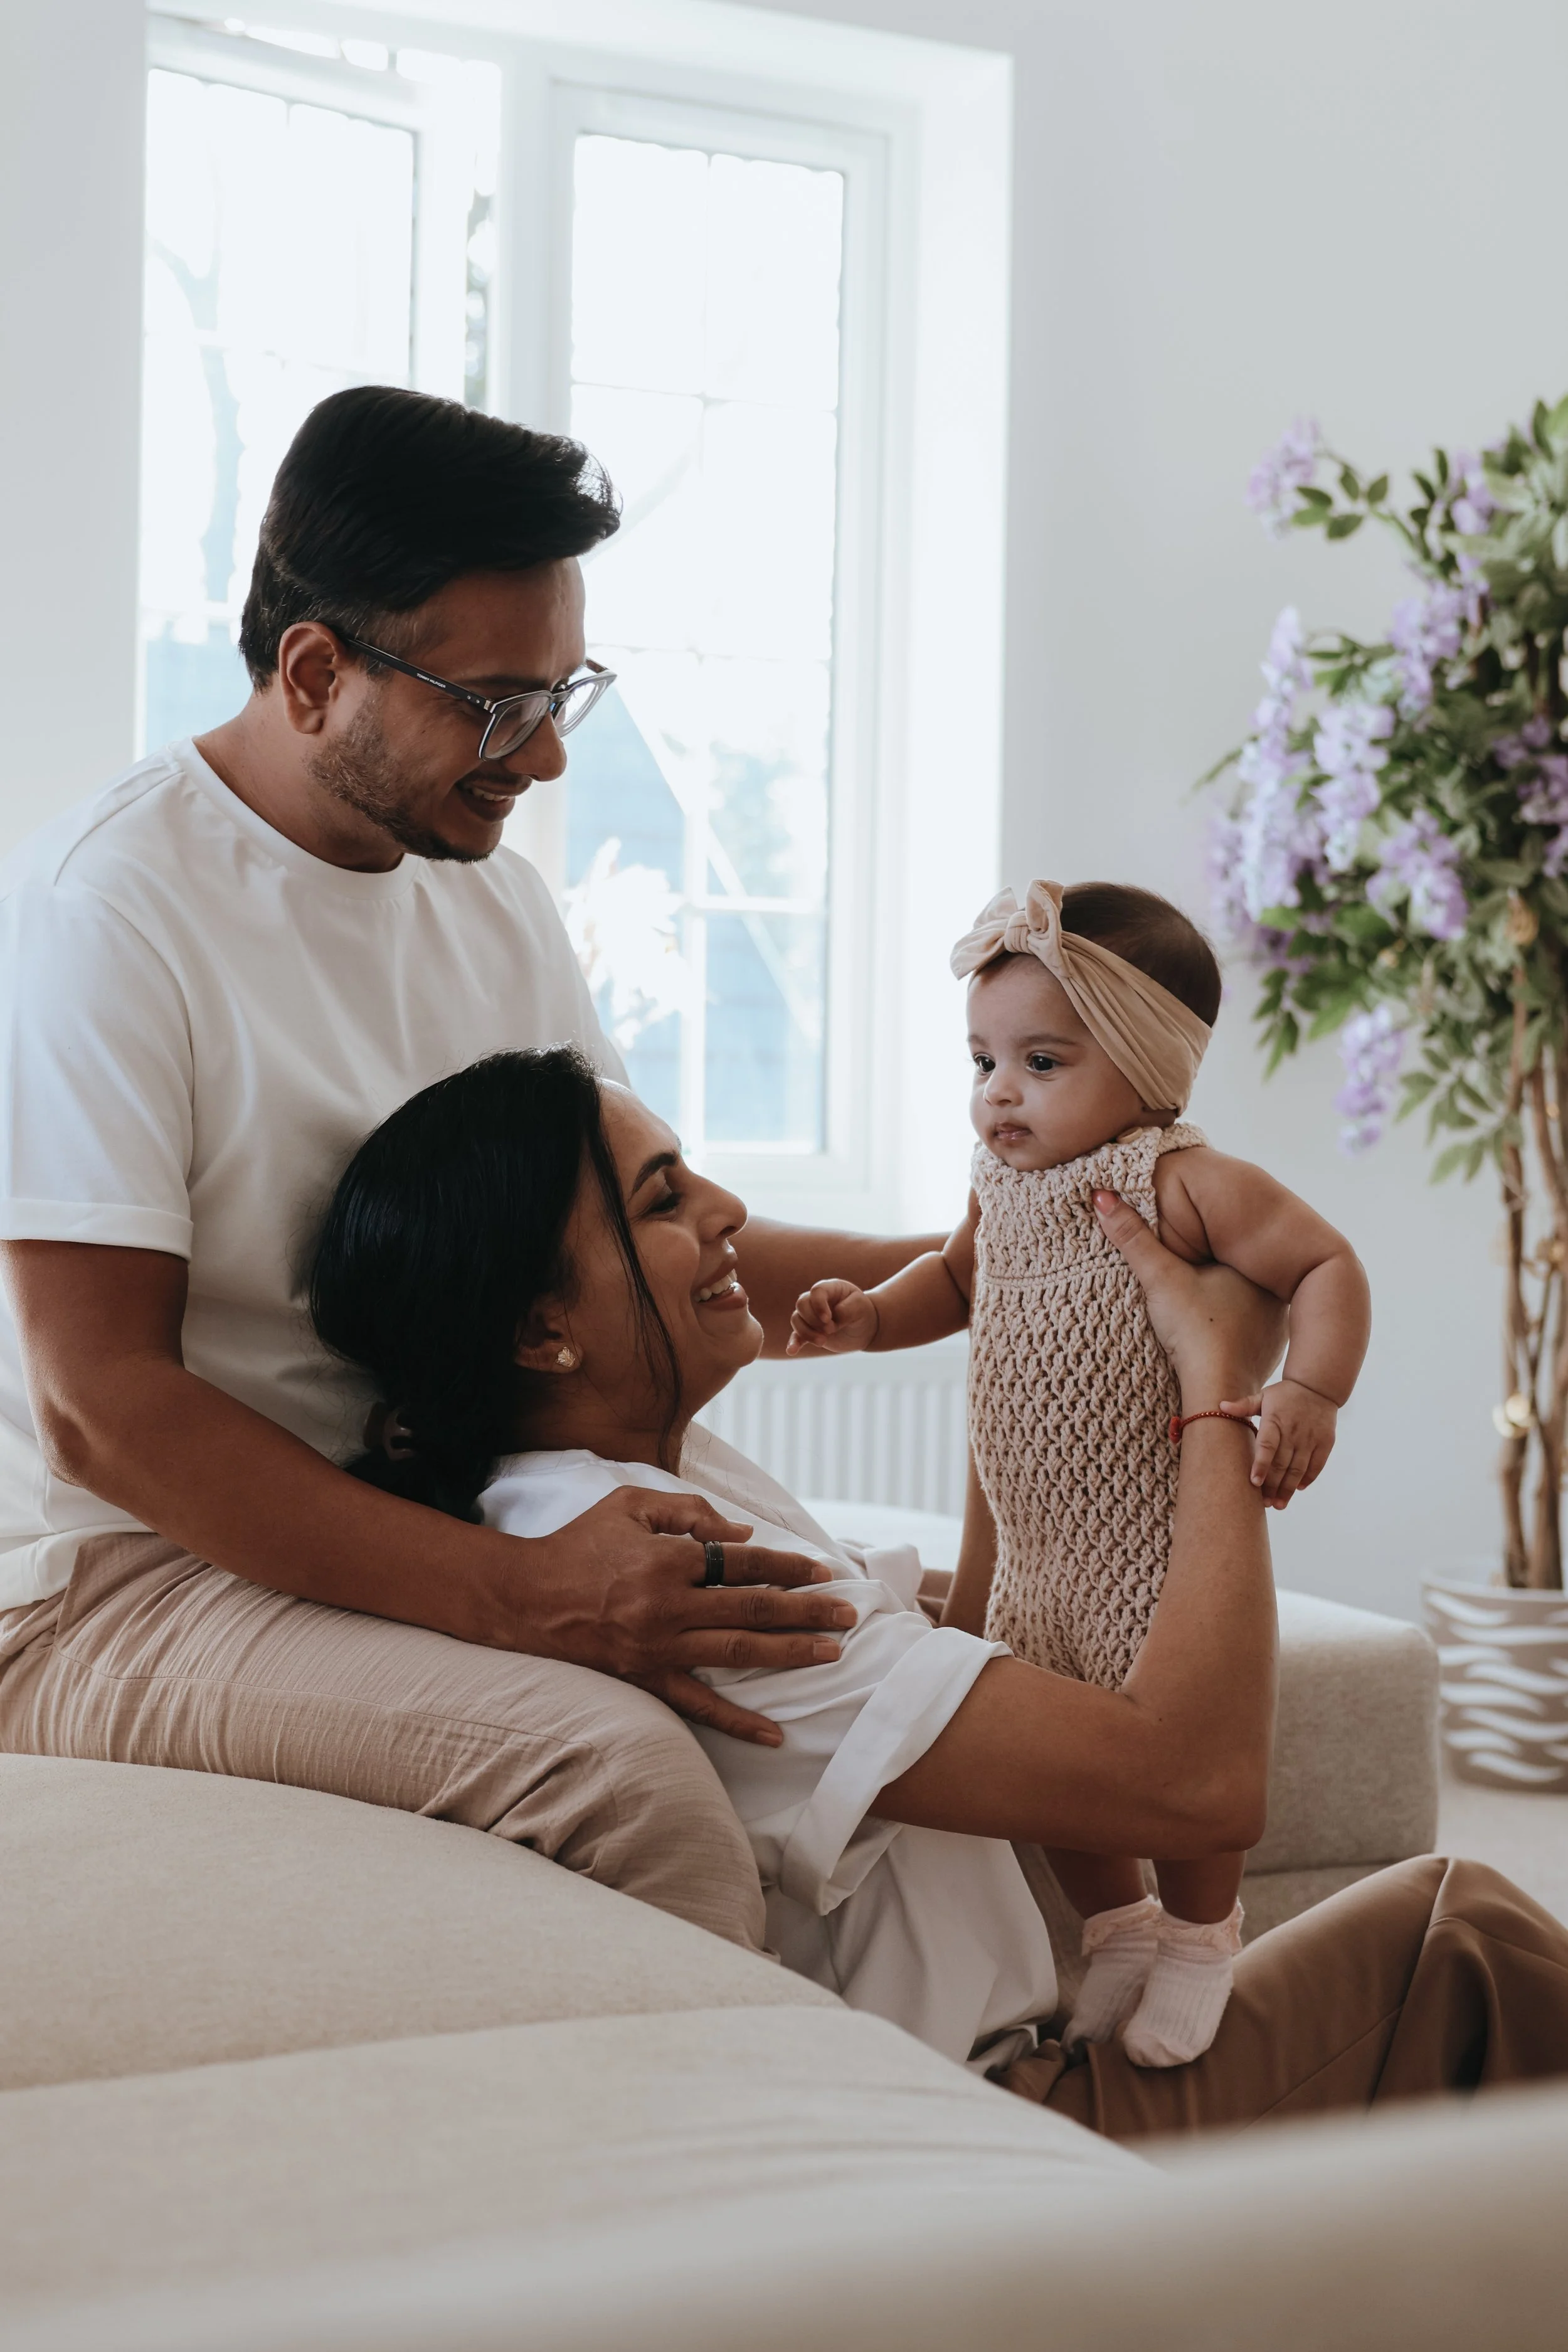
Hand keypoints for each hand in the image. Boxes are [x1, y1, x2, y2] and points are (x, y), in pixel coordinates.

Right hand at [513, 1485, 857, 1744]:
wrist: (522, 1598)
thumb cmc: (578, 1544)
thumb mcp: (629, 1506)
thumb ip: (688, 1513)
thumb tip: (744, 1534)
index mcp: (666, 1560)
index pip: (742, 1562)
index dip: (786, 1566)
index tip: (821, 1571)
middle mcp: (667, 1606)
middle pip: (752, 1608)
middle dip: (807, 1610)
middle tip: (850, 1613)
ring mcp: (657, 1649)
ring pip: (738, 1651)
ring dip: (790, 1652)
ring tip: (833, 1652)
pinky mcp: (645, 1681)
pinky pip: (698, 1705)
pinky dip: (738, 1722)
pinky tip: (774, 1735)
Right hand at [785, 1278, 878, 1357]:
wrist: (864, 1327)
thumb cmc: (862, 1312)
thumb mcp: (860, 1307)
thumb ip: (846, 1310)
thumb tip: (832, 1322)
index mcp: (829, 1289)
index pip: (816, 1291)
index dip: (818, 1305)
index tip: (828, 1319)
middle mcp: (816, 1300)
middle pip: (802, 1304)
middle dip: (813, 1320)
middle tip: (831, 1330)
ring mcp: (811, 1316)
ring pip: (796, 1320)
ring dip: (806, 1332)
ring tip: (822, 1342)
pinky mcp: (809, 1332)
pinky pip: (796, 1336)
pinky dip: (793, 1343)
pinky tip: (792, 1351)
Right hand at [1092, 1190, 1285, 1403]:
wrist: (1214, 1392)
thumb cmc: (1197, 1332)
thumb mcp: (1161, 1278)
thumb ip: (1134, 1238)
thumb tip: (1102, 1197)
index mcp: (1261, 1271)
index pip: (1232, 1244)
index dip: (1206, 1241)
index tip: (1187, 1243)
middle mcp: (1277, 1300)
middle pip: (1237, 1274)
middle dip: (1213, 1273)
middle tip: (1189, 1273)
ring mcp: (1274, 1332)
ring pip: (1243, 1306)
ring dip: (1221, 1304)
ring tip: (1195, 1304)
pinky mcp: (1265, 1357)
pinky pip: (1245, 1334)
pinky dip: (1226, 1331)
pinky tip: (1207, 1334)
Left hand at [1220, 1378, 1337, 1509]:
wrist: (1318, 1386)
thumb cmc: (1285, 1394)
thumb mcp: (1263, 1396)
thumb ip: (1243, 1405)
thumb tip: (1220, 1405)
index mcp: (1275, 1420)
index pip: (1267, 1446)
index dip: (1261, 1465)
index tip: (1254, 1482)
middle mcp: (1294, 1431)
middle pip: (1282, 1463)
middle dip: (1273, 1486)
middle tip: (1264, 1503)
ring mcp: (1311, 1438)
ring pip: (1299, 1469)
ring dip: (1288, 1488)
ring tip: (1279, 1504)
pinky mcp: (1325, 1443)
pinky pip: (1316, 1465)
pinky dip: (1307, 1479)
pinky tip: (1297, 1489)